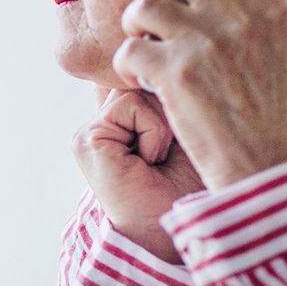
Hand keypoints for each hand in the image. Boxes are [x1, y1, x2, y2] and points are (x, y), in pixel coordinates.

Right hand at [73, 86, 203, 263]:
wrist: (184, 231)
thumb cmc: (199, 183)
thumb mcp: (191, 122)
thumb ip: (168, 87)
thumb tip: (151, 54)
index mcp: (128, 119)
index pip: (148, 72)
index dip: (173, 87)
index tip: (187, 126)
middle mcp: (105, 122)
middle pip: (142, 75)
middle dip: (170, 104)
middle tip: (175, 151)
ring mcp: (91, 131)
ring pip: (135, 87)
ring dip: (164, 122)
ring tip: (164, 158)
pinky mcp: (86, 139)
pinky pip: (129, 104)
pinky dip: (153, 132)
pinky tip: (152, 161)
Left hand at [114, 0, 286, 190]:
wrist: (268, 174)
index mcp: (275, 11)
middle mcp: (237, 18)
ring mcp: (201, 43)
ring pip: (146, 4)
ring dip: (136, 19)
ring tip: (142, 36)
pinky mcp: (170, 72)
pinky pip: (130, 49)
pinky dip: (129, 61)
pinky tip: (140, 76)